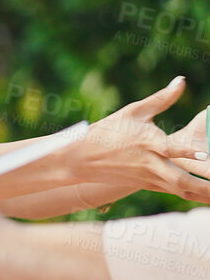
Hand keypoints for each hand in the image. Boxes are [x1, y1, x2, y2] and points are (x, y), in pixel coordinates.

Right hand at [79, 77, 209, 203]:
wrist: (81, 159)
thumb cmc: (107, 131)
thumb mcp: (133, 111)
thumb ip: (162, 98)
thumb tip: (181, 81)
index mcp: (147, 142)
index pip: (169, 148)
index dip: (188, 151)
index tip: (205, 153)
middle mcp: (150, 163)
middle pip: (180, 180)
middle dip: (204, 187)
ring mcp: (148, 177)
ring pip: (180, 190)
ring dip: (202, 195)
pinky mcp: (147, 184)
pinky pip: (174, 192)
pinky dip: (192, 195)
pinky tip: (206, 198)